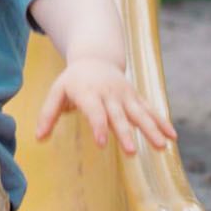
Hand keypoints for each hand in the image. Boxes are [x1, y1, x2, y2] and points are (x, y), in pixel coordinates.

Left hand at [33, 59, 176, 153]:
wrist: (96, 58)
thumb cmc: (73, 80)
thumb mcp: (56, 93)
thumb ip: (48, 114)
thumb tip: (38, 139)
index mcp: (88, 93)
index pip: (94, 111)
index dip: (98, 126)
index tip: (102, 144)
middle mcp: (109, 94)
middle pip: (119, 115)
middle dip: (125, 133)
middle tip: (131, 152)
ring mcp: (125, 95)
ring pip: (140, 113)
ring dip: (151, 129)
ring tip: (162, 146)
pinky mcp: (136, 98)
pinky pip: (150, 110)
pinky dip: (162, 122)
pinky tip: (172, 137)